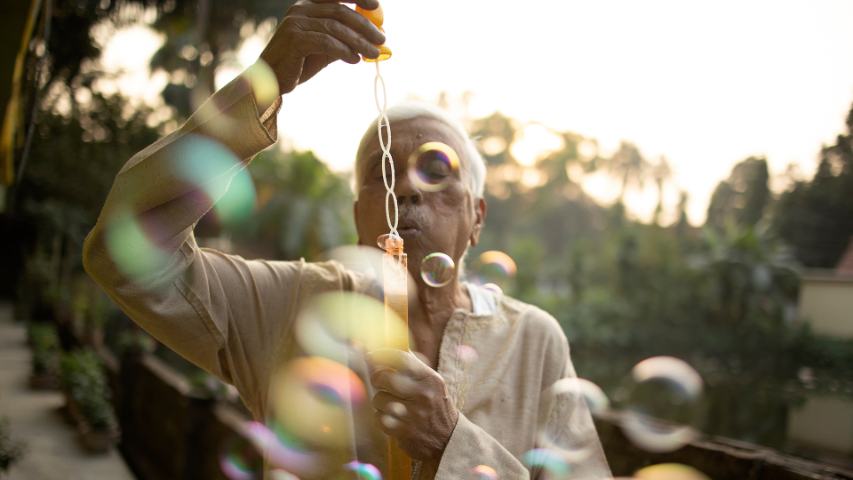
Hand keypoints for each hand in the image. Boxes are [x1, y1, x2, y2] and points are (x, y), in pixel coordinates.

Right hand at [259, 0, 385, 94]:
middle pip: (340, 12)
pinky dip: (344, 51)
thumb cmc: (299, 62)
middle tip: (382, 39)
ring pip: (336, 28)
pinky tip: (355, 60)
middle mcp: (300, 9)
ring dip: (359, 42)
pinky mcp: (295, 39)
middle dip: (365, 26)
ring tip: (373, 53)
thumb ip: (344, 40)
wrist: (272, 80)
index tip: (376, 7)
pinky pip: (327, 43)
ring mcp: (296, 23)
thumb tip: (373, 40)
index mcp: (307, 5)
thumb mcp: (325, 48)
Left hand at [366, 349, 458, 460]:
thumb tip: (383, 343)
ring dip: (380, 401)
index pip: (400, 358)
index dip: (381, 353)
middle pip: (383, 377)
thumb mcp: (430, 380)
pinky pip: (378, 418)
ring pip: (378, 399)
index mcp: (430, 379)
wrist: (448, 438)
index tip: (373, 353)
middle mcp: (422, 395)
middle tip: (380, 380)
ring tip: (392, 403)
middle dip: (377, 378)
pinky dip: (381, 418)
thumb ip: (410, 362)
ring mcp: (413, 415)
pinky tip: (393, 417)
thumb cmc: (433, 402)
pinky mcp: (403, 432)